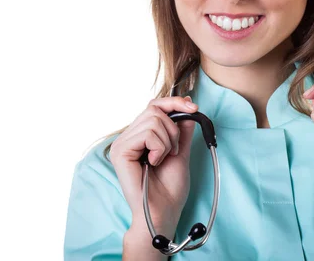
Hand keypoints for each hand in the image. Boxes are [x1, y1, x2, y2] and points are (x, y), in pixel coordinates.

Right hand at [110, 95, 197, 231]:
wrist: (164, 211)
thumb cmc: (170, 188)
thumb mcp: (180, 151)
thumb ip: (181, 129)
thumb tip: (187, 104)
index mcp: (140, 136)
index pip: (154, 106)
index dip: (174, 103)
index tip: (193, 108)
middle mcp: (128, 137)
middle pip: (154, 109)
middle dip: (173, 129)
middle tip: (173, 151)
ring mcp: (121, 144)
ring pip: (153, 120)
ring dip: (167, 141)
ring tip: (163, 159)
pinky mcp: (120, 151)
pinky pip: (147, 134)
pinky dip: (159, 148)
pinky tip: (154, 163)